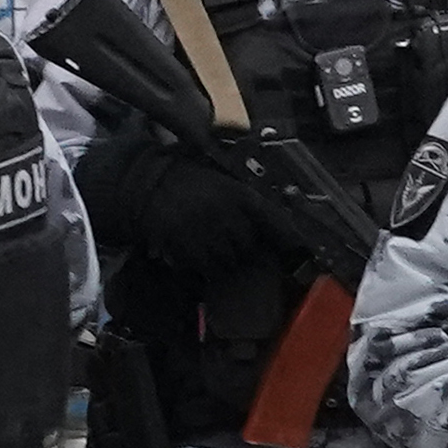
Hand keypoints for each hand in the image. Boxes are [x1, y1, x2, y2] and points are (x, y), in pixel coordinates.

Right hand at [111, 143, 293, 280]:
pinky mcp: (190, 250)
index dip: (288, 235)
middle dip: (242, 245)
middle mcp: (229, 215)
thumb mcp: (219, 179)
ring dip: (222, 257)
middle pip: (249, 245)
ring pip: (229, 260)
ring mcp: (209, 234)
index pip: (273, 219)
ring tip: (207, 242)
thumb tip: (270, 223)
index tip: (299, 248)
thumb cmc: (185, 180)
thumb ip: (241, 200)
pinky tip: (192, 250)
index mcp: (238, 194)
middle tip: (226, 237)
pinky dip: (202, 264)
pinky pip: (206, 267)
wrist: (148, 185)